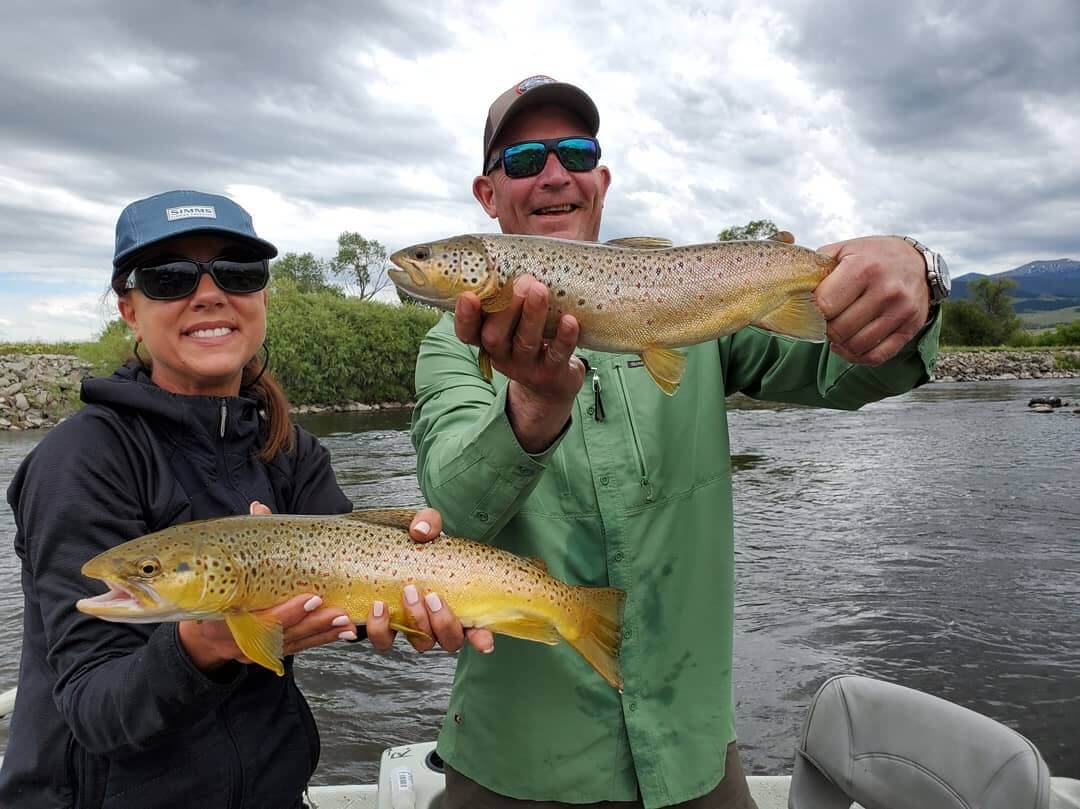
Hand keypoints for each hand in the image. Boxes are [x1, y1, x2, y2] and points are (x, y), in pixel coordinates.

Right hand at [178, 501, 356, 672]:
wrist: (201, 627)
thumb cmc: (217, 590)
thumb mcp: (225, 568)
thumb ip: (247, 542)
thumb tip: (259, 508)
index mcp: (224, 616)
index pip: (258, 619)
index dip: (286, 612)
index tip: (312, 599)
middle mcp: (238, 638)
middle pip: (280, 635)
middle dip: (311, 623)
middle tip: (337, 611)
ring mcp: (253, 650)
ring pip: (292, 643)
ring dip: (321, 632)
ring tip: (346, 621)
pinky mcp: (269, 653)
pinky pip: (299, 647)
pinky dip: (321, 639)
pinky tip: (342, 632)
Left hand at [365, 508, 494, 654]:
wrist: (382, 547)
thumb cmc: (414, 542)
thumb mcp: (425, 527)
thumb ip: (428, 522)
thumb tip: (421, 532)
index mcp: (457, 603)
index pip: (477, 629)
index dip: (481, 638)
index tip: (484, 641)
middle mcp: (437, 623)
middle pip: (450, 640)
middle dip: (443, 622)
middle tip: (430, 594)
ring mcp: (413, 628)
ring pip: (421, 643)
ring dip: (415, 622)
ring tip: (405, 593)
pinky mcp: (386, 629)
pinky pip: (384, 640)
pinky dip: (379, 629)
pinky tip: (375, 607)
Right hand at [455, 275, 584, 452]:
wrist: (553, 383)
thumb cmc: (531, 335)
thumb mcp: (515, 319)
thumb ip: (508, 293)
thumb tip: (510, 251)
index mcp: (487, 339)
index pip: (467, 332)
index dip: (464, 316)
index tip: (468, 295)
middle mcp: (502, 354)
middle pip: (494, 336)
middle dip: (506, 309)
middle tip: (523, 282)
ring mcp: (526, 366)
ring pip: (526, 343)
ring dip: (533, 316)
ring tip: (540, 290)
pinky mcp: (551, 373)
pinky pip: (557, 355)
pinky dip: (564, 337)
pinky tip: (570, 320)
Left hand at [814, 236, 930, 365]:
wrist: (917, 262)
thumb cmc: (872, 256)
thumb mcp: (844, 250)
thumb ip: (816, 267)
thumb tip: (791, 289)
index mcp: (863, 268)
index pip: (824, 306)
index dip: (812, 311)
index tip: (811, 308)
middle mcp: (886, 290)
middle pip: (838, 330)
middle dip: (826, 329)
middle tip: (826, 320)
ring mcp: (901, 311)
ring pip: (856, 346)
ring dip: (840, 344)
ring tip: (837, 331)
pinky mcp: (911, 328)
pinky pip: (876, 356)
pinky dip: (857, 357)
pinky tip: (849, 346)